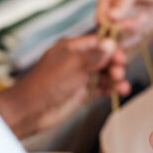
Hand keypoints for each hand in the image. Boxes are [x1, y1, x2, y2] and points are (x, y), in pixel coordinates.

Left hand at [0, 36, 129, 137]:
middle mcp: (77, 60)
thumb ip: (94, 55)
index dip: (112, 49)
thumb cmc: (48, 83)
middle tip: (119, 74)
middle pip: (104, 58)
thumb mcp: (73, 64)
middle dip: (115, 65)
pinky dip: (110, 89)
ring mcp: (79, 76)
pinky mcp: (81, 92)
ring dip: (116, 79)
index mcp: (72, 48)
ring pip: (104, 73)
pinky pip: (100, 87)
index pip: (98, 42)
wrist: (31, 110)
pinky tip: (119, 92)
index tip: (122, 58)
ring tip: (122, 87)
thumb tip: (111, 44)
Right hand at [96, 0, 152, 47]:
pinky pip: (128, 41)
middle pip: (106, 28)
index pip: (100, 12)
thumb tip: (111, 16)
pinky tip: (146, 21)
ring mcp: (121, 22)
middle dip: (119, 28)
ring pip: (118, 36)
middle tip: (133, 23)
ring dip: (130, 31)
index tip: (114, 24)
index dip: (104, 21)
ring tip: (145, 17)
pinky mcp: (132, 31)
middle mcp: (111, 10)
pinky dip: (136, 36)